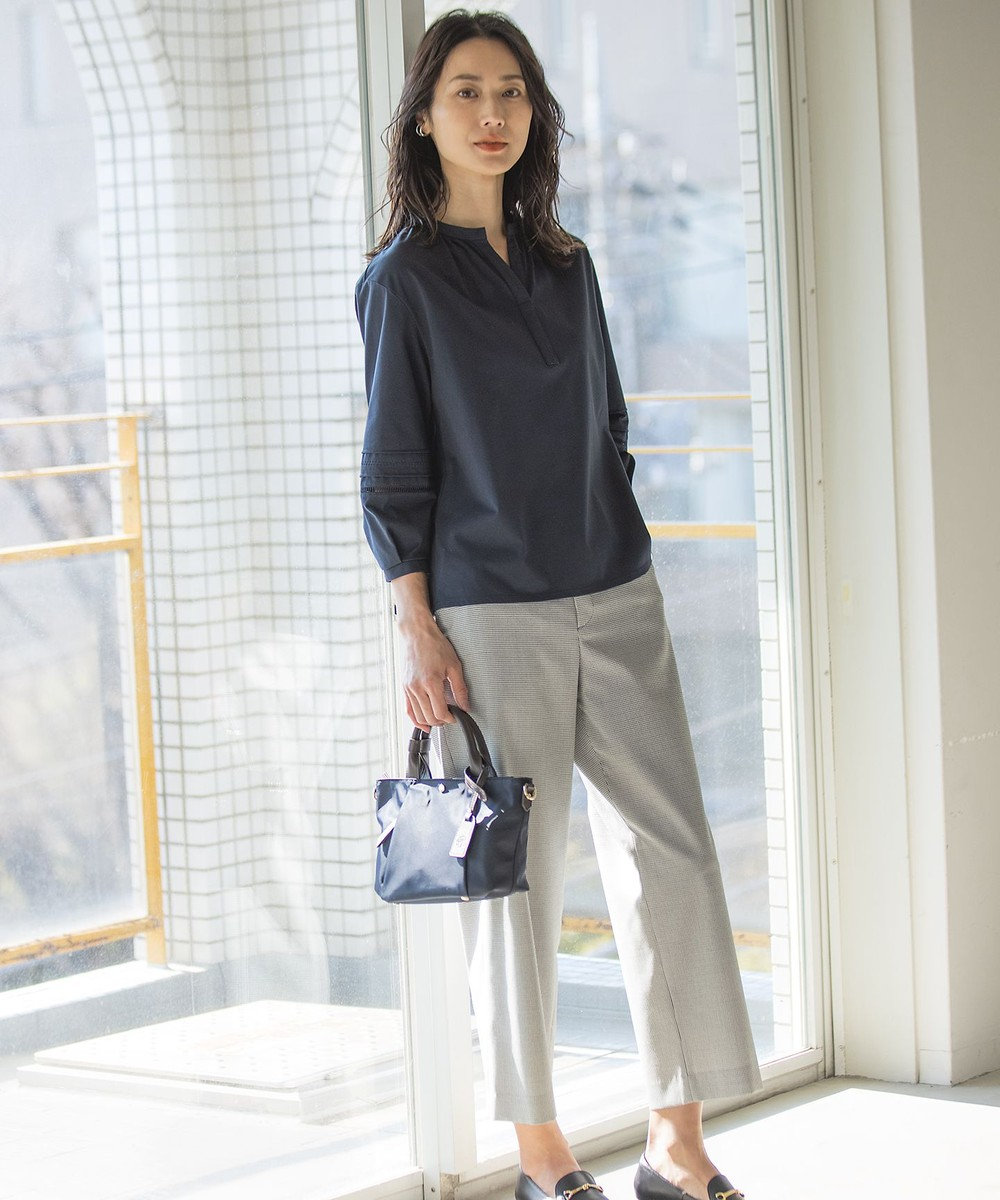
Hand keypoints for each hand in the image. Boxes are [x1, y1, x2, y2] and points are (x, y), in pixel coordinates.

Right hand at [397, 617, 470, 732]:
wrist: (417, 634)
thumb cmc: (435, 646)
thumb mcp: (454, 665)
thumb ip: (460, 688)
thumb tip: (465, 706)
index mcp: (430, 682)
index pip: (440, 712)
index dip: (450, 719)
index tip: (456, 717)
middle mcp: (417, 688)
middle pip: (429, 717)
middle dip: (441, 722)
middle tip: (450, 717)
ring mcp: (408, 688)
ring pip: (418, 716)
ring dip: (430, 722)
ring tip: (440, 719)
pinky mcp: (404, 687)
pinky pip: (408, 710)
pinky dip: (416, 720)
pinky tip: (424, 724)